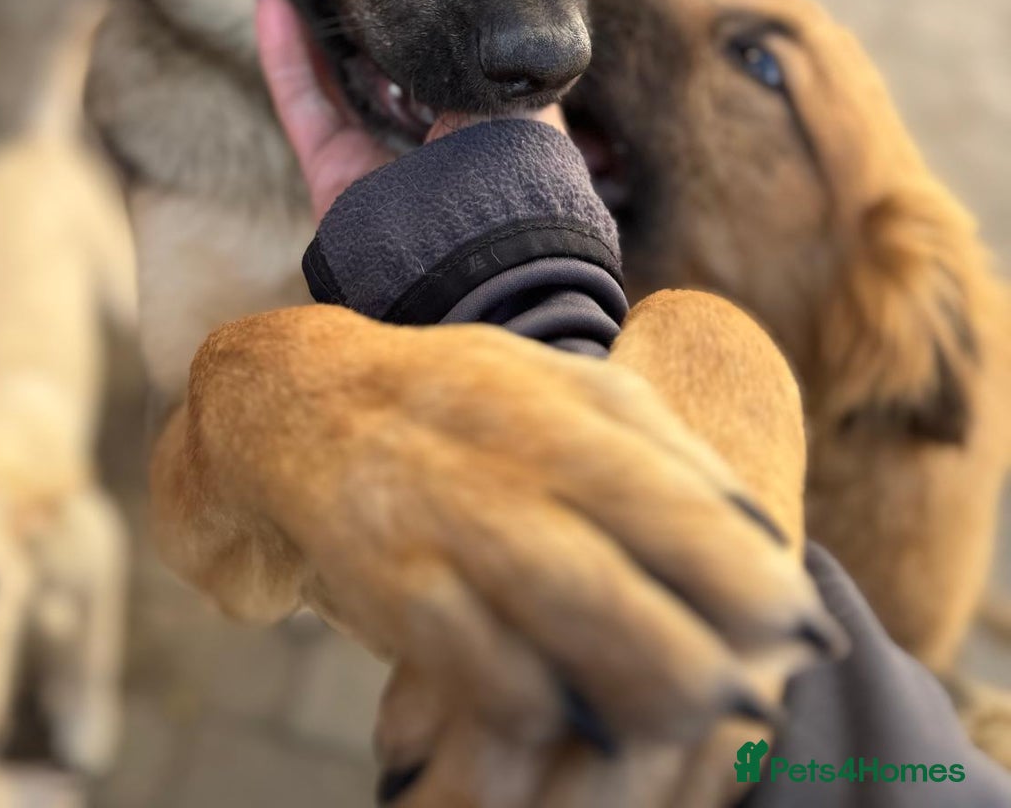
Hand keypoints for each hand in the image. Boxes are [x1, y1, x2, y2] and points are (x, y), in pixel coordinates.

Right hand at [163, 304, 836, 768]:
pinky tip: (577, 718)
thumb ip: (658, 449)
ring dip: (631, 693)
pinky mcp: (392, 589)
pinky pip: (477, 672)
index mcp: (563, 413)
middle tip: (753, 699)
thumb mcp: (566, 389)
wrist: (309, 405)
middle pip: (615, 585)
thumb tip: (755, 528)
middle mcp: (503, 469)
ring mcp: (442, 532)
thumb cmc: (470, 404)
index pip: (669, 500)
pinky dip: (539, 710)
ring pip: (548, 635)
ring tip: (686, 719)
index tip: (799, 620)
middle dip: (697, 658)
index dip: (742, 572)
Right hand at [255, 0, 565, 219]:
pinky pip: (302, 100)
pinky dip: (283, 52)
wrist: (474, 244)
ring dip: (317, 29)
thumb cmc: (514, 167)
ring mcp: (376, 157)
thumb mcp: (521, 96)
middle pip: (391, 71)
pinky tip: (271, 2)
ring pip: (339, 80)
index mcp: (484, 127)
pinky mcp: (331, 168)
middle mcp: (430, 143)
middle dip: (372, 24)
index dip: (436, 22)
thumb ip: (491, 55)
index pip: (454, 66)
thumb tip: (467, 6)